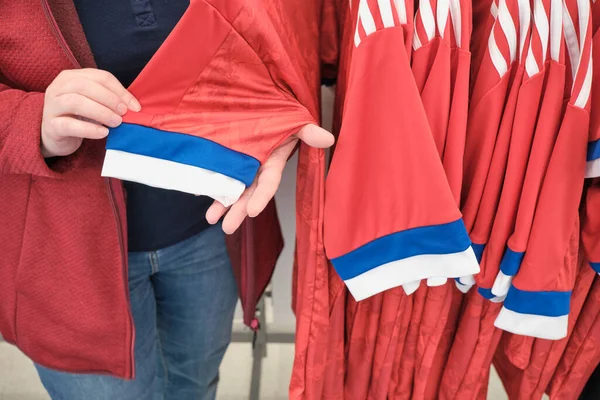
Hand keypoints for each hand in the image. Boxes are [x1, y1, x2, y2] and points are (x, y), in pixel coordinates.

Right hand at [41, 68, 140, 157]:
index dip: (119, 90)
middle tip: (124, 113)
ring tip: (116, 122)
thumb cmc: (77, 117)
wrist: (55, 136)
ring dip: (100, 112)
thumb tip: (134, 106)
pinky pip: (69, 125)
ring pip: (75, 102)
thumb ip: (110, 100)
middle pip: (84, 85)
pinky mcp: (51, 125)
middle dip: (109, 99)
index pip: (99, 76)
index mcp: (71, 77)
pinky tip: (103, 133)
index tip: (135, 106)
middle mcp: (58, 87)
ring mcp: (52, 106)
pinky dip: (89, 129)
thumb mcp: (93, 103)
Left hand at [206, 124, 334, 233]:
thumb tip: (328, 139)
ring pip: (233, 186)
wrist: (263, 102)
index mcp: (274, 161)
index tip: (254, 212)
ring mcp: (242, 162)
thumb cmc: (283, 115)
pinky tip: (199, 192)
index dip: (262, 197)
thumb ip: (309, 132)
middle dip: (238, 210)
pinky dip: (210, 182)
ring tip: (211, 218)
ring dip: (222, 203)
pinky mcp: (228, 155)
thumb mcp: (297, 122)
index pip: (269, 183)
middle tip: (227, 228)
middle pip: (248, 192)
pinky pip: (219, 172)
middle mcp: (257, 166)